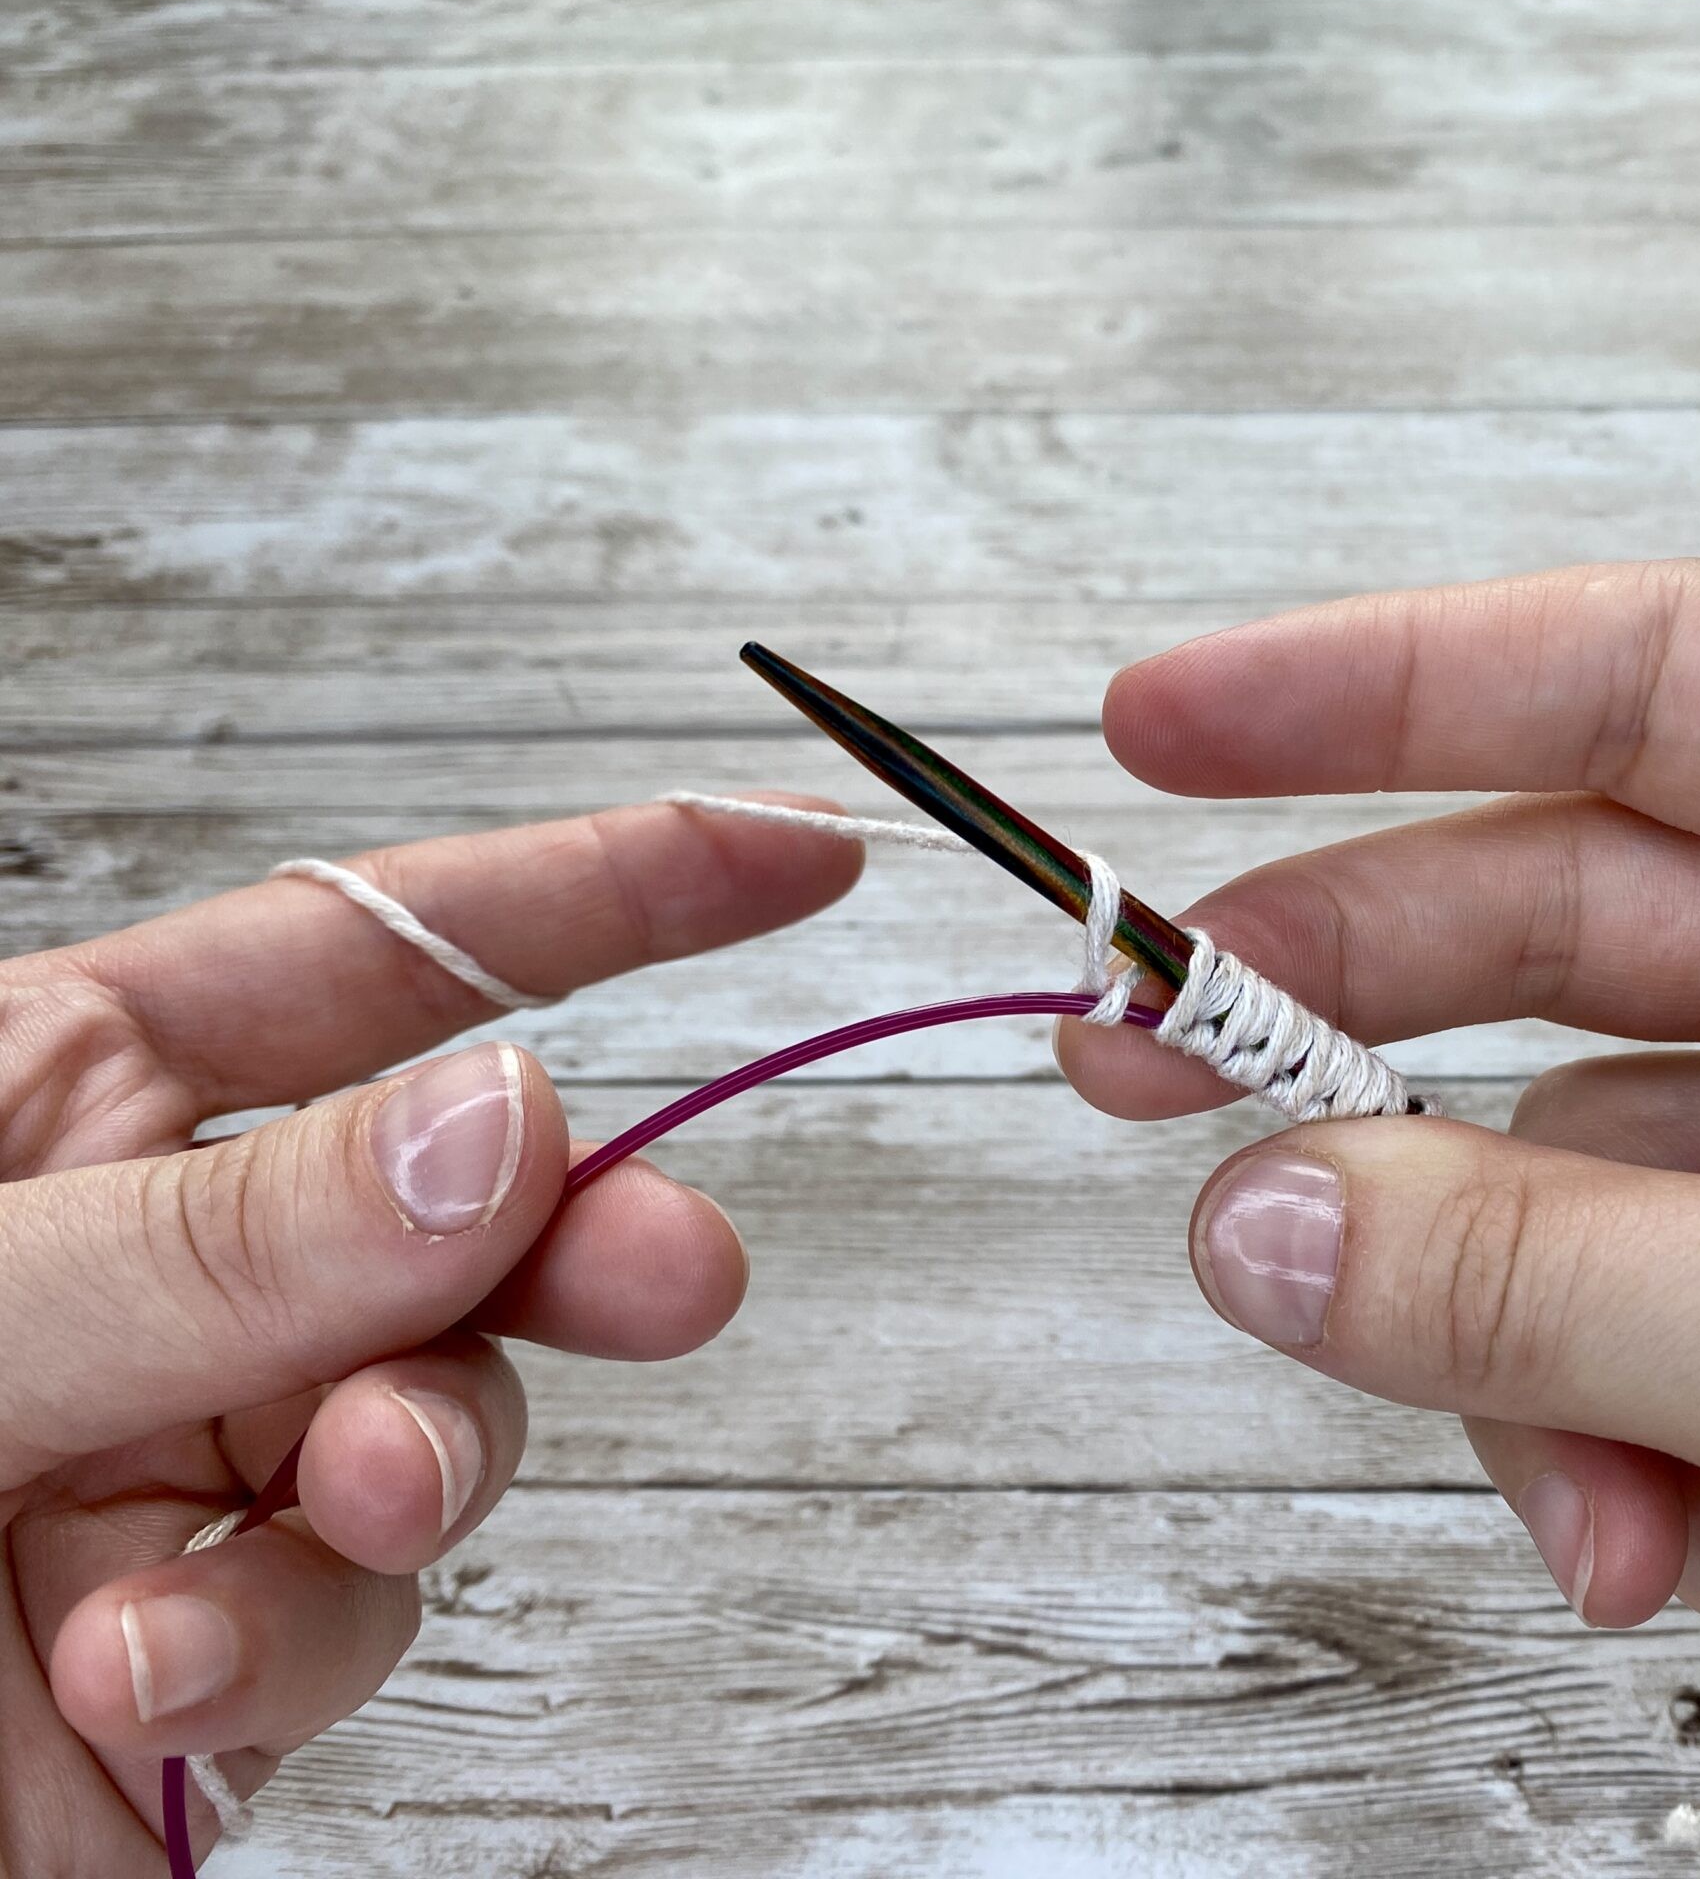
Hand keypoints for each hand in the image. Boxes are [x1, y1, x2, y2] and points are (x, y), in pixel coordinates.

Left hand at [0, 800, 857, 1870]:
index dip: (611, 888)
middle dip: (580, 1239)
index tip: (796, 861)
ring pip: (436, 1423)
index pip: (381, 947)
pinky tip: (146, 1667)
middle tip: (666, 1281)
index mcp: (57, 1100)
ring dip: (401, 1472)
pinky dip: (275, 1641)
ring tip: (304, 1514)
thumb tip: (508, 1118)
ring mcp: (189, 1458)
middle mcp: (154, 1270)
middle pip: (466, 1202)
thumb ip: (212, 1240)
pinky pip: (343, 1613)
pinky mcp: (204, 1641)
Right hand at [1061, 560, 1699, 1729]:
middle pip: (1576, 934)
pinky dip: (1616, 1466)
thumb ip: (1562, 1275)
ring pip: (1580, 1187)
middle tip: (1155, 1063)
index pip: (1673, 685)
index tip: (1178, 726)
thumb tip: (1261, 1210)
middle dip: (1374, 1034)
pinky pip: (1626, 1346)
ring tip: (1597, 1510)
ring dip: (1533, 1357)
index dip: (1398, 690)